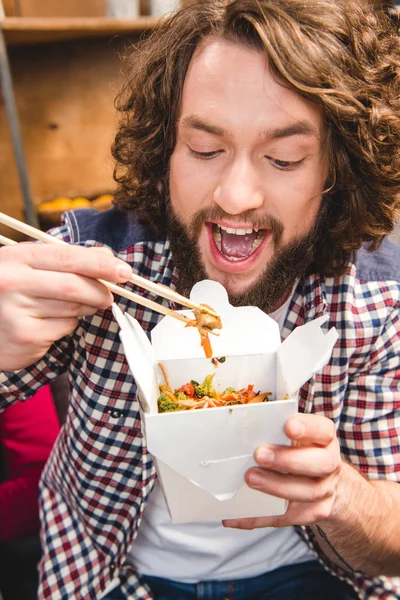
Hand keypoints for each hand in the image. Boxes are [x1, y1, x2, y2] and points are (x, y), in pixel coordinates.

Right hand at [0, 243, 131, 370]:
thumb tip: (107, 258)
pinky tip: (47, 322)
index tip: (125, 271)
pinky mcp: (26, 337)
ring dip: (82, 309)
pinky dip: (66, 325)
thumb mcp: (28, 266)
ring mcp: (17, 311)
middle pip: (75, 286)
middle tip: (108, 296)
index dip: (101, 263)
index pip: (68, 257)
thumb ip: (64, 260)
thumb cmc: (9, 292)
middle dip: (100, 291)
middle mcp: (13, 282)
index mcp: (16, 257)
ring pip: (73, 309)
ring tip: (64, 306)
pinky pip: (64, 328)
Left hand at [222, 413, 341, 529]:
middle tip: (259, 455)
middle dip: (289, 460)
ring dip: (275, 486)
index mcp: (325, 440)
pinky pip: (282, 518)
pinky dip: (257, 517)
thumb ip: (279, 429)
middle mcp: (329, 466)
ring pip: (306, 492)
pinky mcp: (309, 514)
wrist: (328, 484)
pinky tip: (234, 516)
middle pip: (320, 464)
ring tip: (250, 478)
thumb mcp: (299, 436)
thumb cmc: (303, 451)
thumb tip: (247, 425)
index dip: (308, 428)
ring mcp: (323, 492)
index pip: (324, 430)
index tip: (288, 426)